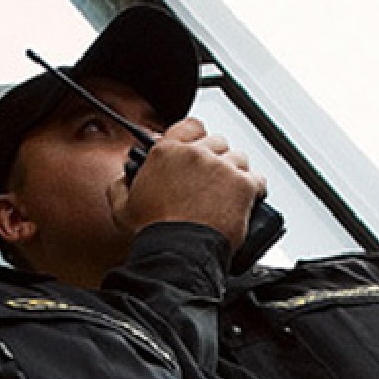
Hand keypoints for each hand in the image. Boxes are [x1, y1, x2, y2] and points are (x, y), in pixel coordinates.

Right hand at [107, 118, 265, 251]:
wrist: (178, 252)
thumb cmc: (154, 233)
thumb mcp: (123, 208)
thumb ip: (121, 186)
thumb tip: (123, 179)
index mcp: (167, 152)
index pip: (190, 126)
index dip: (196, 138)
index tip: (197, 150)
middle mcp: (196, 154)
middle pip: (217, 142)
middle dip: (215, 160)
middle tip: (210, 182)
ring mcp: (222, 167)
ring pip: (239, 159)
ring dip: (234, 174)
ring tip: (226, 196)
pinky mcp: (243, 184)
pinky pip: (257, 179)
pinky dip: (253, 190)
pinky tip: (243, 203)